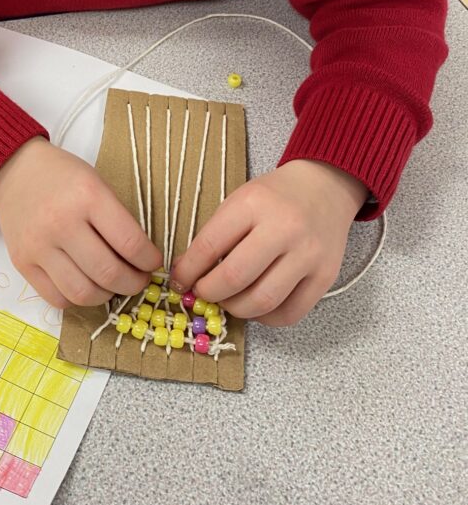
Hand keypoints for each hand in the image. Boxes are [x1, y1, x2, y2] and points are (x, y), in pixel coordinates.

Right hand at [0, 137, 162, 307]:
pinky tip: (85, 284)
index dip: (149, 261)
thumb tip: (141, 261)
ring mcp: (38, 246)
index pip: (130, 243)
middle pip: (108, 273)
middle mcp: (61, 223)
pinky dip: (77, 299)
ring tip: (112, 285)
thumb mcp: (98, 184)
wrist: (15, 171)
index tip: (153, 263)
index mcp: (88, 196)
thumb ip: (118, 220)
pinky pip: (57, 298)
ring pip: (82, 293)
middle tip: (138, 279)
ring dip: (106, 295)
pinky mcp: (22, 263)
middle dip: (133, 283)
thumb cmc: (63, 177)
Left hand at [170, 160, 366, 325]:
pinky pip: (289, 313)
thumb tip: (186, 274)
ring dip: (235, 309)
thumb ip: (215, 236)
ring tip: (229, 300)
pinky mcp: (325, 276)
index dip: (187, 270)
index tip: (179, 280)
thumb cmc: (275, 196)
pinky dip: (266, 318)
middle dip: (209, 293)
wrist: (325, 187)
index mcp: (253, 204)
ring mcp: (308, 254)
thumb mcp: (238, 201)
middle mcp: (284, 228)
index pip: (209, 246)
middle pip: (234, 278)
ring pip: (262, 302)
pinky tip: (257, 305)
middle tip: (203, 292)